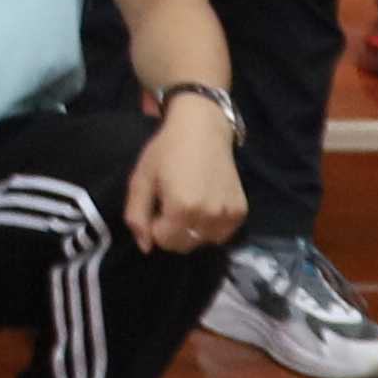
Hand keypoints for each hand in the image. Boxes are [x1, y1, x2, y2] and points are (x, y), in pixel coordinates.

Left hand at [123, 95, 246, 254]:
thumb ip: (137, 216)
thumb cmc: (166, 151)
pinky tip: (204, 205)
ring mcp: (228, 215)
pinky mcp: (241, 212)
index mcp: (182, 208)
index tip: (156, 207)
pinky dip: (210, 227)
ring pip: (203, 241)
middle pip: (184, 245)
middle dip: (171, 232)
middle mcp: (209, 216)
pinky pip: (221, 234)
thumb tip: (145, 247)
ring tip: (187, 204)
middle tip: (170, 205)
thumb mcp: (140, 180)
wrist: (202, 130)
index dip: (154, 227)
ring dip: (191, 230)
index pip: (163, 241)